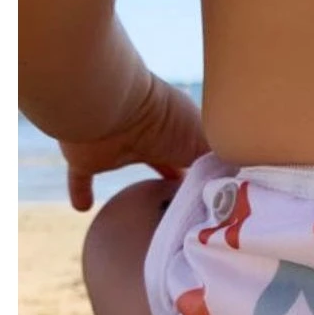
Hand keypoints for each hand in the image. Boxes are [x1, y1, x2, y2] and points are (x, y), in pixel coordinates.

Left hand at [59, 74, 208, 211]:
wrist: (110, 106)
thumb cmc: (164, 120)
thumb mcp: (206, 143)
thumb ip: (219, 163)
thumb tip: (232, 189)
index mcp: (179, 130)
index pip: (197, 154)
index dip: (206, 171)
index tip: (214, 197)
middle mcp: (150, 136)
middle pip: (164, 161)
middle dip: (175, 177)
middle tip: (186, 208)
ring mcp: (118, 146)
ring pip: (128, 166)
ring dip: (137, 184)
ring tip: (147, 208)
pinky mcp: (87, 158)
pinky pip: (81, 178)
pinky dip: (81, 191)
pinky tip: (82, 207)